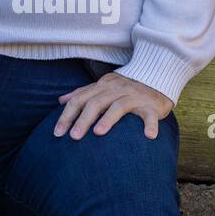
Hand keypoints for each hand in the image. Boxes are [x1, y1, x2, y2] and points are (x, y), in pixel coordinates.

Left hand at [53, 72, 172, 139]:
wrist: (157, 78)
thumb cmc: (126, 87)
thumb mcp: (103, 86)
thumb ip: (83, 93)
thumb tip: (61, 100)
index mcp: (103, 86)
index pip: (80, 99)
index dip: (67, 115)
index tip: (57, 133)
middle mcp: (117, 89)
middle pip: (96, 103)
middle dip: (83, 119)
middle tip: (73, 137)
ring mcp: (134, 96)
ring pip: (119, 106)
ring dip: (108, 119)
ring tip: (98, 133)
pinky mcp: (151, 105)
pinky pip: (150, 115)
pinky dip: (149, 125)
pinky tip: (148, 136)